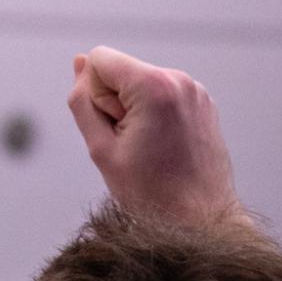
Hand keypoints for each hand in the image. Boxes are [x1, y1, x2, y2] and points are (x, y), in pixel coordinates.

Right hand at [67, 46, 240, 224]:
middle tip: (132, 146)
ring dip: (135, 112)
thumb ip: (83, 103)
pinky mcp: (203, 103)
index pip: (100, 59)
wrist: (202, 221)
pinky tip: (164, 149)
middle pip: (121, 71)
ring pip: (141, 85)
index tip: (114, 129)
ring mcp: (195, 91)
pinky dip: (154, 116)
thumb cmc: (152, 194)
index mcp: (155, 85)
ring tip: (149, 150)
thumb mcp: (102, 150)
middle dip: (116, 103)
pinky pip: (162, 97)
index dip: (96, 96)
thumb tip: (79, 63)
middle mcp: (179, 79)